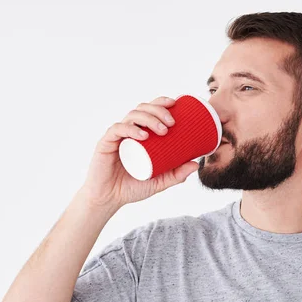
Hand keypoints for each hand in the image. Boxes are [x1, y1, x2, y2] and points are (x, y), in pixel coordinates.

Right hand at [79, 96, 198, 208]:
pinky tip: (143, 135)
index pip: (149, 110)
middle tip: (172, 123)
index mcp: (138, 133)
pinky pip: (117, 130)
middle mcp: (127, 131)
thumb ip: (176, 175)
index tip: (175, 104)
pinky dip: (131, 129)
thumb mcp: (159, 182)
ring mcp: (116, 136)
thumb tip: (196, 165)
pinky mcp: (106, 143)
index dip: (160, 102)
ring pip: (132, 116)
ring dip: (149, 118)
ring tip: (162, 130)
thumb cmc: (132, 188)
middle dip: (158, 110)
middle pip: (142, 109)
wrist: (109, 200)